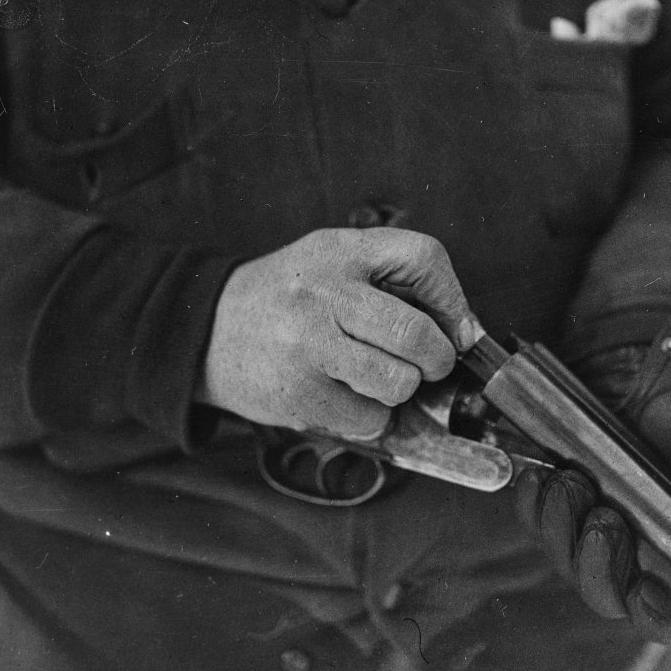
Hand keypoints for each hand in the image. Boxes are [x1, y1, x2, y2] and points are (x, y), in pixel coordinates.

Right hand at [196, 227, 474, 437]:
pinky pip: (369, 419)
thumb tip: (465, 331)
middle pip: (415, 333)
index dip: (453, 299)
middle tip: (431, 363)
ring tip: (376, 378)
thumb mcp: (333, 261)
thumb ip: (392, 281)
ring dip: (401, 389)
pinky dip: (370, 417)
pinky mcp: (298, 395)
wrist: (205, 331)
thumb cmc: (288, 299)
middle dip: (438, 358)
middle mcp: (323, 295)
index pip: (422, 257)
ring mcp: (307, 347)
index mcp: (340, 251)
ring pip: (398, 383)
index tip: (456, 326)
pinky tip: (344, 396)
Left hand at [515, 344, 670, 643]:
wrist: (647, 372)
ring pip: (566, 562)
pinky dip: (535, 505)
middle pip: (607, 596)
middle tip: (606, 518)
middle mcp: (635, 555)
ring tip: (575, 481)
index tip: (647, 591)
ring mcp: (591, 532)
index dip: (658, 618)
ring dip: (564, 528)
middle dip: (599, 567)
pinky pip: (535, 523)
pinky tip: (545, 476)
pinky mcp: (557, 506)